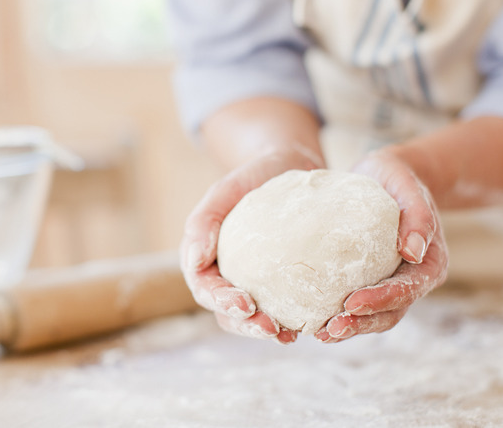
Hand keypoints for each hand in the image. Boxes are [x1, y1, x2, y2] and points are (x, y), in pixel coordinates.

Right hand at [180, 144, 322, 343]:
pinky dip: (290, 320)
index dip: (222, 301)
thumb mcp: (224, 189)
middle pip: (226, 313)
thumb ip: (203, 222)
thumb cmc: (252, 177)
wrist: (288, 167)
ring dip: (266, 332)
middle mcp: (224, 276)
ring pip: (250, 319)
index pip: (205, 288)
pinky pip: (280, 309)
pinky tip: (310, 325)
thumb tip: (193, 262)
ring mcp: (251, 284)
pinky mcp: (278, 286)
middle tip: (272, 329)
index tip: (246, 304)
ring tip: (291, 335)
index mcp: (203, 259)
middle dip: (247, 326)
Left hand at [315, 150, 448, 342]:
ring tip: (320, 334)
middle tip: (330, 329)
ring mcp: (393, 283)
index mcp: (430, 263)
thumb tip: (413, 252)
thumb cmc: (399, 178)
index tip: (351, 303)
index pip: (408, 289)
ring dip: (350, 328)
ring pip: (375, 316)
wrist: (388, 176)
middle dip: (361, 324)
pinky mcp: (372, 281)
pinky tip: (314, 320)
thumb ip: (417, 215)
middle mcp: (414, 280)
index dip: (381, 300)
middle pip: (390, 312)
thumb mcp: (408, 185)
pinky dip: (340, 315)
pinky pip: (359, 304)